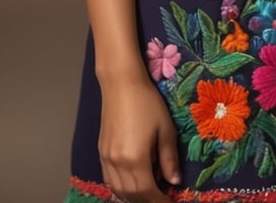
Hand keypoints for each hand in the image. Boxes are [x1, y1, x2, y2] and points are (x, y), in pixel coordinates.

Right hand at [98, 72, 180, 202]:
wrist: (121, 84)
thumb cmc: (147, 102)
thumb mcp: (165, 128)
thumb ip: (169, 158)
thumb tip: (174, 181)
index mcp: (136, 158)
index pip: (147, 192)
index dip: (159, 200)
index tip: (170, 202)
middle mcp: (118, 163)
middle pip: (132, 195)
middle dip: (147, 201)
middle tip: (161, 198)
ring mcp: (106, 158)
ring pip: (118, 190)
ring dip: (133, 197)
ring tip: (149, 194)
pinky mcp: (101, 152)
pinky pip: (109, 180)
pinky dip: (120, 188)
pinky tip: (131, 184)